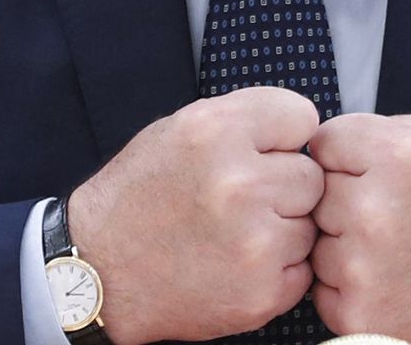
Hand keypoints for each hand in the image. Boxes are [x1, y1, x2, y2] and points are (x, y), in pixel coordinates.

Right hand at [67, 86, 323, 343]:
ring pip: (310, 224)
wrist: (99, 272)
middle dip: (283, 186)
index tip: (261, 152)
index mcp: (216, 131)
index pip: (301, 117)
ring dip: (282, 230)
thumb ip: (242, 121)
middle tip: (239, 201)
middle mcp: (239, 183)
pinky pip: (303, 269)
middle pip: (311, 175)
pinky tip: (236, 264)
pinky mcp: (262, 293)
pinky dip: (278, 270)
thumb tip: (303, 130)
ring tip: (233, 234)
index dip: (281, 137)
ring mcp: (254, 243)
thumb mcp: (177, 130)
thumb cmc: (140, 196)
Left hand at [307, 112, 410, 344]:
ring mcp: (364, 267)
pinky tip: (392, 280)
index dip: (347, 156)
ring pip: (317, 241)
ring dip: (344, 244)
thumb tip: (335, 137)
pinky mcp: (359, 314)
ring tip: (397, 248)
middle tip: (393, 214)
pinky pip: (323, 288)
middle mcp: (375, 210)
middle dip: (346, 199)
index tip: (370, 171)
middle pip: (316, 192)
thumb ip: (389, 125)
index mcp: (399, 155)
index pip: (324, 142)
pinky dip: (349, 287)